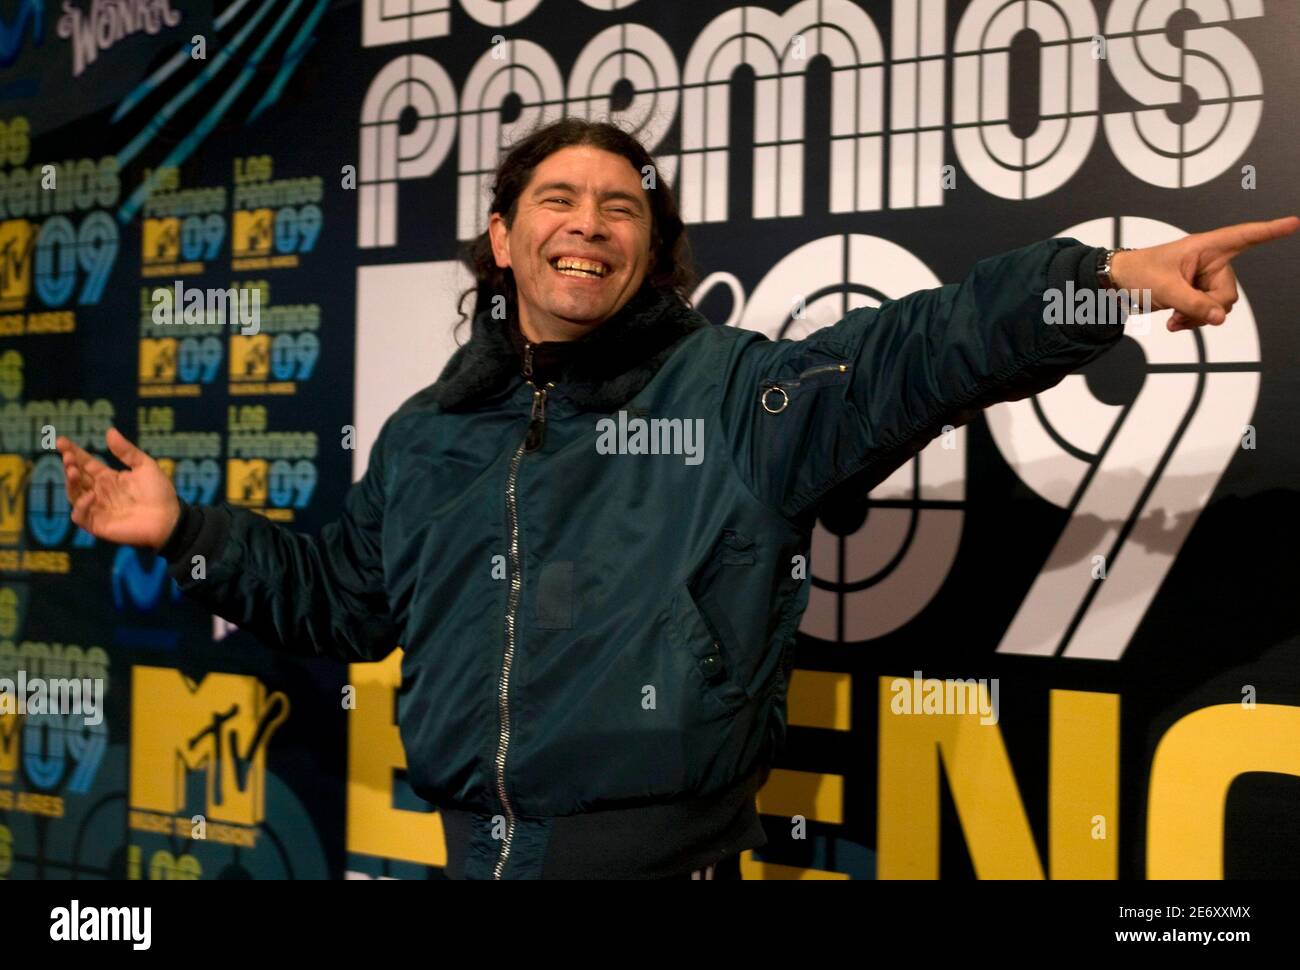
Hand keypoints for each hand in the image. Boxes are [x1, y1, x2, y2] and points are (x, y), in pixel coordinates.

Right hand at [57, 427, 180, 550]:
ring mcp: (97, 508)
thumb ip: (127, 451)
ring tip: (73, 470)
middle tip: (68, 456)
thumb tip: (110, 431)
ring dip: (70, 483)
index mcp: (109, 478)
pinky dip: (81, 505)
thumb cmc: (160, 493)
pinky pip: (80, 516)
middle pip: (77, 477)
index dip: (73, 452)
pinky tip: (91, 495)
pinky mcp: (97, 524)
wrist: (169, 518)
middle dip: (69, 465)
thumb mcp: (145, 466)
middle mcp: (99, 492)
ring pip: (74, 495)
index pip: (85, 463)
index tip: (61, 441)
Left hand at [1108, 216, 1299, 332]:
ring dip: (1198, 317)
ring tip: (1174, 318)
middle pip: (1228, 293)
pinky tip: (1175, 322)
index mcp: (1205, 247)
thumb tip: (1219, 318)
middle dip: (1207, 308)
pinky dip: (1193, 320)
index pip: (1243, 236)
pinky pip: (1208, 312)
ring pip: (1219, 307)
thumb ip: (1194, 304)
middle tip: (1181, 312)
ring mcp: (1204, 279)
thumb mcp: (1165, 288)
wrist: (1118, 282)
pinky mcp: (1197, 293)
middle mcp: (1210, 261)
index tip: (1293, 223)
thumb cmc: (1138, 272)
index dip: (1270, 231)